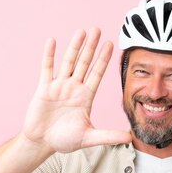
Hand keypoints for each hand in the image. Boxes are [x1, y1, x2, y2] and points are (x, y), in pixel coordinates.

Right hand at [22, 28, 130, 153]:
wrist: (42, 143)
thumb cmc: (65, 140)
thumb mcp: (89, 137)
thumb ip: (108, 136)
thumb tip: (129, 137)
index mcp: (86, 97)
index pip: (97, 74)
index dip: (104, 60)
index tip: (111, 45)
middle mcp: (74, 88)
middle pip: (84, 63)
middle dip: (91, 47)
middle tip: (98, 29)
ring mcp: (59, 86)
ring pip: (68, 62)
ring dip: (74, 46)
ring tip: (81, 31)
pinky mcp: (44, 88)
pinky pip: (47, 68)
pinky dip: (49, 55)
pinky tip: (53, 41)